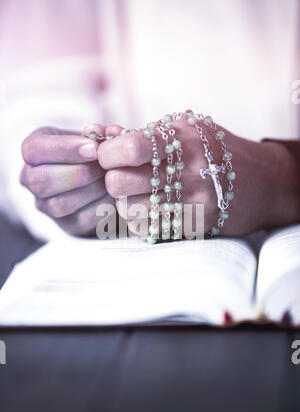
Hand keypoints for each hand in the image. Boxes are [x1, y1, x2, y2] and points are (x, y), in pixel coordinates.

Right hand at [20, 125, 114, 235]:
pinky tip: (115, 195)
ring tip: (111, 179)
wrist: (101, 179)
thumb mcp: (90, 136)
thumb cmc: (92, 152)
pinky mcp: (67, 225)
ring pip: (59, 205)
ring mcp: (46, 206)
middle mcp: (31, 180)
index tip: (94, 148)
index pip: (34, 150)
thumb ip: (97, 133)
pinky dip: (101, 207)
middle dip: (79, 173)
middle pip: (42, 181)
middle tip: (104, 166)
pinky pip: (81, 220)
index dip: (65, 149)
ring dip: (91, 191)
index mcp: (33, 151)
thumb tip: (105, 133)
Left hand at [98, 118, 299, 237]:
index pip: (128, 148)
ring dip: (124, 201)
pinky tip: (151, 208)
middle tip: (121, 176)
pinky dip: (139, 218)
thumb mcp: (187, 130)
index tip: (109, 156)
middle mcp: (187, 170)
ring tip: (137, 193)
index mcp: (183, 138)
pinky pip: (146, 227)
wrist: (261, 183)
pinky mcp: (193, 225)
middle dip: (112, 179)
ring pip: (128, 209)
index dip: (107, 154)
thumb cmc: (214, 151)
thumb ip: (146, 134)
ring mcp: (191, 201)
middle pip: (119, 182)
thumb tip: (101, 137)